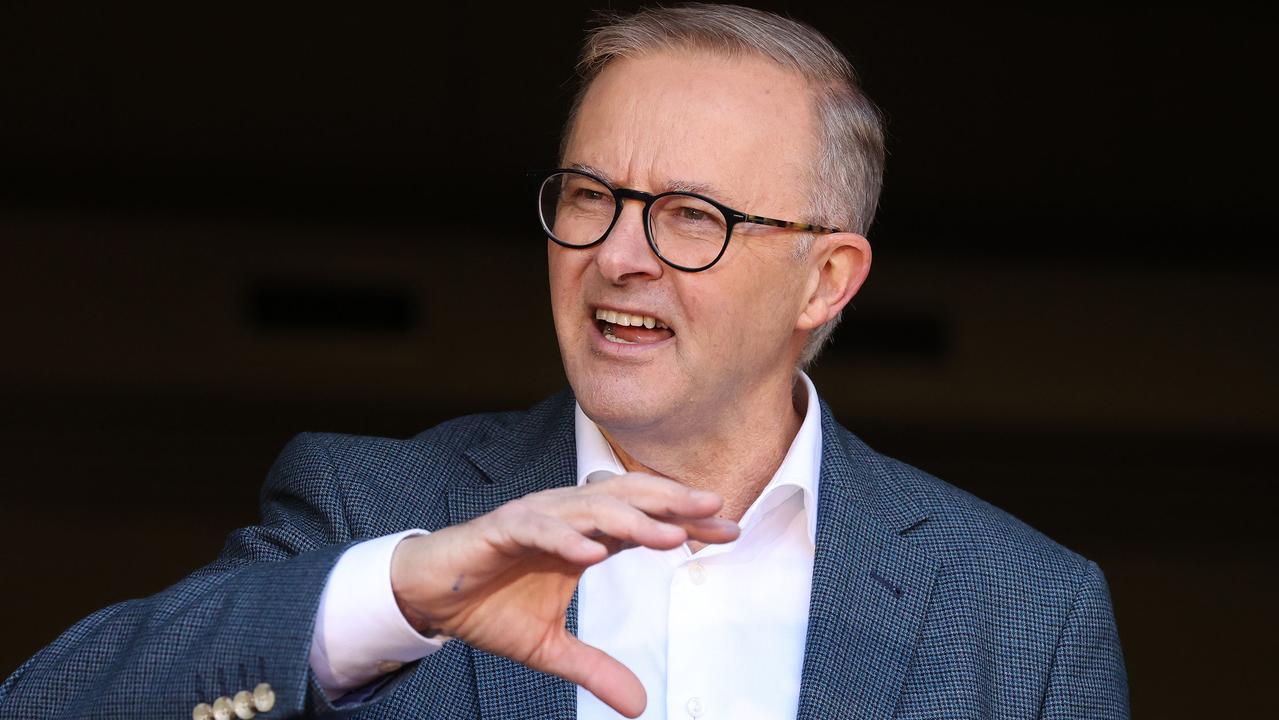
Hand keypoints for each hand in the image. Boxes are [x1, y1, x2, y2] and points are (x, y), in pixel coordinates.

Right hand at [389, 472, 738, 717]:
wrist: (430, 597)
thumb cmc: (491, 607)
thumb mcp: (551, 648)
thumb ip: (596, 668)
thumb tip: (640, 706)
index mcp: (584, 535)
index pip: (645, 521)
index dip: (686, 523)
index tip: (730, 531)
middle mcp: (566, 516)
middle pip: (627, 499)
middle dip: (672, 502)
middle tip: (715, 508)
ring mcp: (535, 517)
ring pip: (589, 507)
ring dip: (630, 518)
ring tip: (668, 534)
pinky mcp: (500, 528)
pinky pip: (537, 527)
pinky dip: (565, 536)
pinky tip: (591, 551)